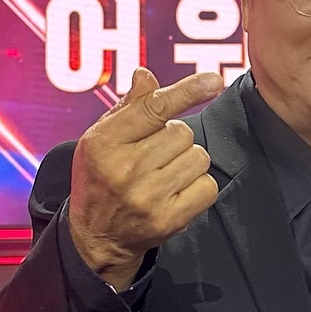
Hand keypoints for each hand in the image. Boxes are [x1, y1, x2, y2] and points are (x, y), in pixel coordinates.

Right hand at [68, 66, 222, 289]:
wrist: (96, 236)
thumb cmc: (101, 177)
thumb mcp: (101, 138)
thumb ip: (128, 107)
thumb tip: (146, 75)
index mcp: (104, 142)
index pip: (153, 109)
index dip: (186, 91)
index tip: (213, 80)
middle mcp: (125, 169)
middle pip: (183, 132)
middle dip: (175, 138)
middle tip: (154, 154)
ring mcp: (148, 197)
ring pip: (198, 157)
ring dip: (188, 161)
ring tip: (164, 173)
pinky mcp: (169, 220)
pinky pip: (208, 186)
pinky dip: (198, 186)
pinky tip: (176, 191)